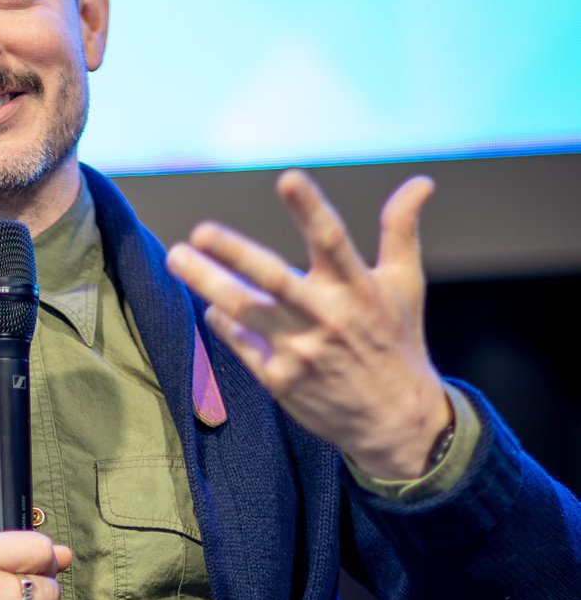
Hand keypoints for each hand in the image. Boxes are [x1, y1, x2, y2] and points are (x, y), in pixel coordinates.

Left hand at [166, 170, 451, 480]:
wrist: (393, 420)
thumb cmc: (396, 342)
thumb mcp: (406, 284)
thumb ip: (401, 230)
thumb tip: (422, 182)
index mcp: (358, 289)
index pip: (333, 241)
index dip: (310, 209)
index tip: (289, 178)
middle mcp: (326, 318)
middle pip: (274, 279)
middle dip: (234, 255)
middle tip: (199, 232)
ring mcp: (300, 351)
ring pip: (245, 311)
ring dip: (208, 284)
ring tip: (177, 259)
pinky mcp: (280, 380)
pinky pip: (242, 344)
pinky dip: (224, 323)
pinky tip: (213, 307)